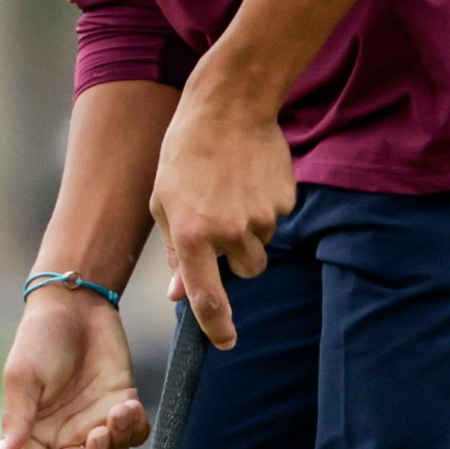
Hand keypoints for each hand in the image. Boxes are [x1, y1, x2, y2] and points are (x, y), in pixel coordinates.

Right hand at [0, 289, 148, 448]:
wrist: (76, 303)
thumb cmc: (40, 337)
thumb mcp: (23, 378)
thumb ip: (16, 421)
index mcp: (34, 432)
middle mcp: (64, 433)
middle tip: (100, 434)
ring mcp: (93, 421)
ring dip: (118, 442)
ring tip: (118, 411)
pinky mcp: (119, 405)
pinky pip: (134, 434)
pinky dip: (136, 428)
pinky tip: (130, 405)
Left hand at [150, 68, 296, 348]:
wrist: (228, 106)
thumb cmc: (184, 154)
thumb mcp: (164, 202)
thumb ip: (176, 252)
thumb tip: (179, 296)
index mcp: (192, 236)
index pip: (208, 299)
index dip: (218, 328)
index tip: (226, 342)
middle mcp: (229, 233)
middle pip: (246, 270)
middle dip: (236, 256)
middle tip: (220, 221)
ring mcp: (262, 217)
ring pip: (261, 244)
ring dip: (249, 229)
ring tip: (232, 190)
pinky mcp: (285, 200)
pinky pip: (277, 217)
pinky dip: (264, 205)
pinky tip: (249, 176)